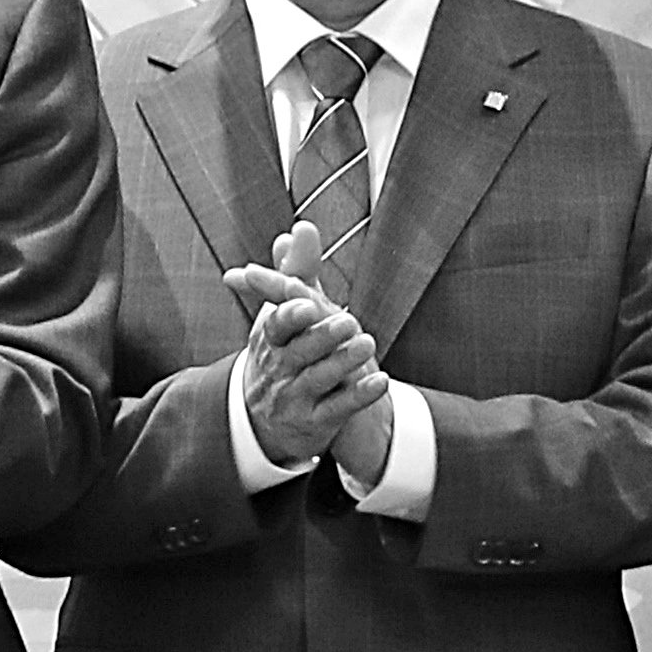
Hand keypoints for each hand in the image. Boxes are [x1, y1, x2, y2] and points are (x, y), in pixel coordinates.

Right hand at [221, 216, 389, 470]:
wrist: (269, 419)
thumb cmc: (282, 354)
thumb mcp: (284, 316)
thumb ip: (295, 271)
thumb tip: (297, 230)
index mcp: (269, 340)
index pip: (275, 325)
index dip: (289, 315)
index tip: (305, 302)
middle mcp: (277, 368)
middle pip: (299, 352)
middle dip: (321, 337)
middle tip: (348, 322)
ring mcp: (294, 397)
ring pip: (318, 379)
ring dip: (343, 363)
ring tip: (367, 344)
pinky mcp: (315, 421)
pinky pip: (337, 409)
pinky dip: (359, 396)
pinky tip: (381, 382)